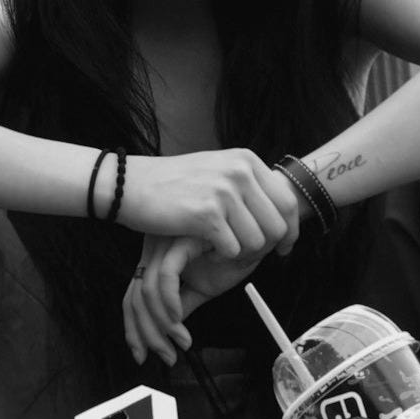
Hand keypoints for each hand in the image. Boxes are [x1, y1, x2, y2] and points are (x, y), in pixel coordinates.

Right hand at [118, 149, 298, 259]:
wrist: (130, 186)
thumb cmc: (171, 185)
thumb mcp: (216, 171)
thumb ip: (247, 184)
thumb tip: (283, 210)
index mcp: (246, 160)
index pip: (287, 202)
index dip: (290, 232)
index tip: (284, 249)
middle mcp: (240, 172)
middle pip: (277, 226)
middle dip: (266, 248)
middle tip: (247, 257)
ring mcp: (224, 193)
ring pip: (257, 242)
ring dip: (239, 254)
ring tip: (218, 249)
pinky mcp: (207, 215)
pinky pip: (233, 251)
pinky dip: (220, 258)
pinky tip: (204, 250)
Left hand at [122, 235, 261, 365]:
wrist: (260, 235)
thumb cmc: (233, 256)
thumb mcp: (204, 287)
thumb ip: (182, 305)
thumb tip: (165, 331)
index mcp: (156, 260)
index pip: (131, 299)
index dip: (133, 331)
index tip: (141, 355)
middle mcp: (153, 250)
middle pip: (133, 299)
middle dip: (147, 335)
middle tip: (167, 357)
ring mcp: (165, 243)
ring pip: (147, 292)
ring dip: (162, 324)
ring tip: (182, 341)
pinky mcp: (181, 238)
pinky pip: (166, 274)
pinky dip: (169, 300)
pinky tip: (179, 317)